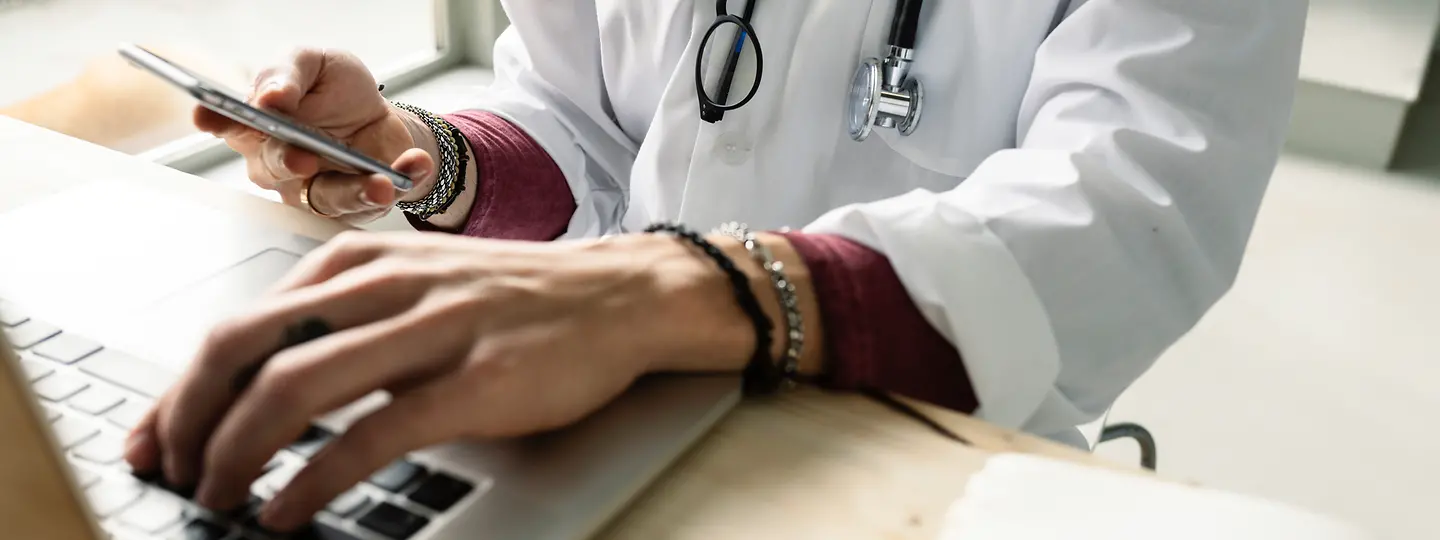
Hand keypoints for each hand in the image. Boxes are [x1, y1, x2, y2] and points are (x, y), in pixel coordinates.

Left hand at [122, 231, 782, 530]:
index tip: (154, 437)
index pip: (240, 322)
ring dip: (237, 451)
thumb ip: (346, 321)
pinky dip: (314, 478)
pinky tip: (287, 510)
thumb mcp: (417, 287)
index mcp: (361, 262)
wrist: (621, 294)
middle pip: (246, 347)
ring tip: (216, 497)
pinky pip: (372, 434)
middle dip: (187, 418)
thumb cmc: (518, 299)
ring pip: (296, 386)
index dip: (180, 388)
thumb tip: (265, 383)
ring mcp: (432, 329)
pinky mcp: (476, 379)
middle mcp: (385, 285)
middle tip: (171, 472)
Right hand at [196, 48, 437, 223]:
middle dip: (288, 161)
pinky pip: (369, 203)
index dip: (216, 120)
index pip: (228, 122)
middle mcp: (275, 161)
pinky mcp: (349, 205)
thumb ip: (290, 74)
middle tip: (304, 156)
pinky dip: (397, 182)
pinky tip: (414, 165)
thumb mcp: (316, 63)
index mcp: (258, 122)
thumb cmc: (337, 90)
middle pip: (273, 167)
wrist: (381, 116)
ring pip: (324, 197)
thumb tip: (270, 96)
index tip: (208, 115)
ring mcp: (310, 188)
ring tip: (380, 182)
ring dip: (355, 190)